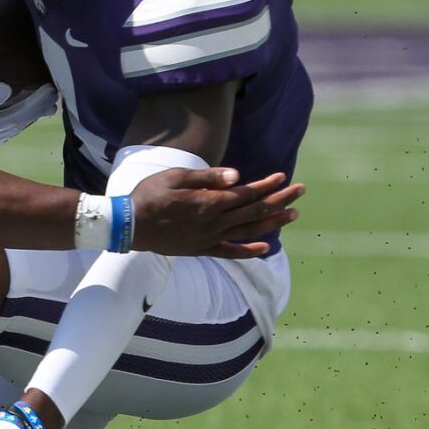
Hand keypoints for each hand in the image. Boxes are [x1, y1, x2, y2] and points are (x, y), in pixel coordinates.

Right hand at [129, 167, 305, 258]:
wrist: (128, 225)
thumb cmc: (148, 196)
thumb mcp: (174, 177)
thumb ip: (207, 177)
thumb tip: (237, 176)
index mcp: (208, 202)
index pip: (246, 193)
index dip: (267, 185)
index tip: (284, 177)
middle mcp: (213, 222)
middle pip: (254, 210)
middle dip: (280, 200)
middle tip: (300, 191)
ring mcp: (208, 238)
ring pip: (248, 230)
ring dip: (272, 222)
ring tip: (293, 215)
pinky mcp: (200, 248)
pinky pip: (229, 252)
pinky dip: (248, 250)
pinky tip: (264, 248)